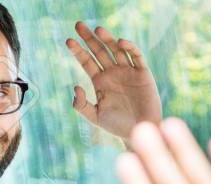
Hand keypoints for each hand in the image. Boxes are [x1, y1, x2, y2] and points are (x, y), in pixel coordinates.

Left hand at [65, 21, 162, 138]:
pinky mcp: (143, 72)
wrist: (139, 132)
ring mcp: (128, 71)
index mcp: (100, 81)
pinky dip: (130, 48)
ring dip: (108, 39)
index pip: (87, 61)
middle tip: (78, 25)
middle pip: (99, 50)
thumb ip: (82, 105)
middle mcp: (113, 72)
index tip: (68, 41)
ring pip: (116, 49)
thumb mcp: (95, 117)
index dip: (78, 51)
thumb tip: (76, 87)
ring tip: (98, 30)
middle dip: (89, 38)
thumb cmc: (117, 126)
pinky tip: (120, 42)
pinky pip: (136, 56)